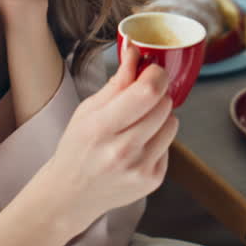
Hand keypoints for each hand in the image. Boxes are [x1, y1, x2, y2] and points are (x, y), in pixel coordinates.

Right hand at [40, 44, 178, 228]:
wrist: (72, 193)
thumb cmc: (77, 147)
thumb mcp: (87, 110)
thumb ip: (116, 83)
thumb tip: (136, 52)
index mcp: (101, 128)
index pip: (146, 92)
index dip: (156, 74)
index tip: (152, 69)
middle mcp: (123, 150)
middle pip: (164, 105)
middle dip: (157, 93)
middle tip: (143, 94)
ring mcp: (140, 168)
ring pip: (172, 123)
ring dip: (160, 116)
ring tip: (138, 123)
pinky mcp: (153, 180)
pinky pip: (170, 145)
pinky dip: (158, 138)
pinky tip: (138, 145)